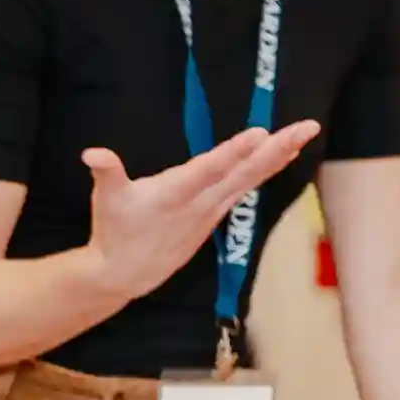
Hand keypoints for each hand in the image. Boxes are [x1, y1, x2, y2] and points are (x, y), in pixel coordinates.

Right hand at [77, 125, 319, 300]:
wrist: (127, 273)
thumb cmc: (116, 231)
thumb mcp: (106, 200)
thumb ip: (106, 172)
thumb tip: (93, 153)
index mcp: (177, 192)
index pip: (211, 168)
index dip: (235, 151)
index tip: (260, 133)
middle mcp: (203, 200)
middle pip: (246, 170)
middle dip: (278, 147)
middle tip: (307, 126)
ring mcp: (214, 207)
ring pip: (252, 177)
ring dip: (280, 155)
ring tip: (304, 135)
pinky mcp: (217, 212)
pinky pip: (248, 186)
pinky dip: (268, 169)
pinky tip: (285, 155)